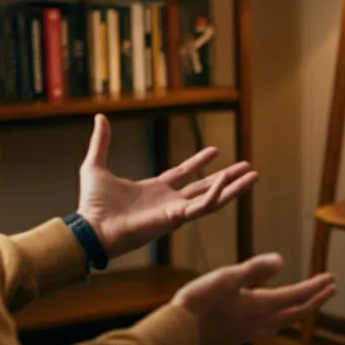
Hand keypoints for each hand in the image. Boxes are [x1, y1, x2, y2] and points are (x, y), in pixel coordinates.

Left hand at [76, 114, 258, 258]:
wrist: (91, 228)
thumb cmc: (92, 205)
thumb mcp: (96, 165)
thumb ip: (102, 142)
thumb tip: (100, 117)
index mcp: (155, 191)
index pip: (184, 174)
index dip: (199, 162)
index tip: (216, 150)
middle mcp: (169, 202)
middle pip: (206, 187)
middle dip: (228, 178)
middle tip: (248, 167)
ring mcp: (175, 212)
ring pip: (213, 198)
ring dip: (234, 188)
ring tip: (253, 175)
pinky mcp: (175, 219)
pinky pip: (203, 206)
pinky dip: (218, 195)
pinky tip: (229, 182)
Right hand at [171, 253, 336, 344]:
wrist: (177, 337)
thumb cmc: (199, 303)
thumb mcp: (227, 278)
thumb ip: (255, 269)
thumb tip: (281, 260)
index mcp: (261, 306)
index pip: (296, 296)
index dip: (315, 287)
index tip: (331, 279)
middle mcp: (261, 323)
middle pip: (296, 312)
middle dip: (315, 300)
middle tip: (331, 289)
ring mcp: (249, 334)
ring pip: (283, 322)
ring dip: (299, 310)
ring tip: (307, 303)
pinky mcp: (237, 339)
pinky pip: (269, 328)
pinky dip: (280, 319)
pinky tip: (272, 318)